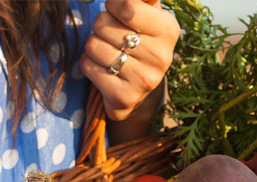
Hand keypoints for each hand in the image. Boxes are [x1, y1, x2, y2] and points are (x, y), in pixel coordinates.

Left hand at [80, 0, 179, 120]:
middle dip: (100, 26)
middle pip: (104, 24)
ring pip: (93, 45)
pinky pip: (88, 66)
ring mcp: (142, 79)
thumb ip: (140, 0)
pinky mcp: (123, 97)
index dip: (112, 4)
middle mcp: (159, 56)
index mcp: (168, 30)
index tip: (113, 9)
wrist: (135, 92)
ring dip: (93, 46)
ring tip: (106, 52)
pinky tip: (101, 68)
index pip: (127, 7)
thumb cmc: (138, 44)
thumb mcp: (147, 16)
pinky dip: (88, 63)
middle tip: (111, 36)